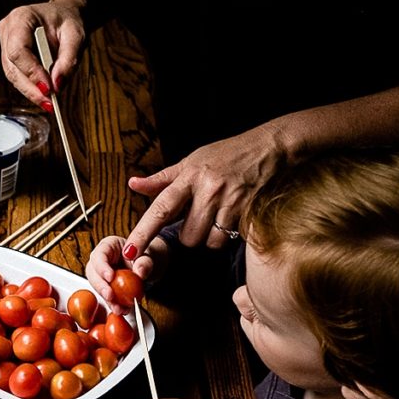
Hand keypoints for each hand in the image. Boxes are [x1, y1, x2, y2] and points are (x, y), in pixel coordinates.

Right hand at [0, 0, 86, 109]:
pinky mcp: (8, 54)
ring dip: (30, 91)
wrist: (63, 15)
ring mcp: (5, 42)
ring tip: (49, 103)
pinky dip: (30, 88)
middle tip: (50, 103)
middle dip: (31, 88)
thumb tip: (57, 85)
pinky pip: (16, 76)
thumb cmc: (68, 21)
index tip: (48, 89)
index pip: (18, 50)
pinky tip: (43, 95)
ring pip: (12, 75)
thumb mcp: (76, 37)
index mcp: (21, 17)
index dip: (31, 72)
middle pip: (12, 66)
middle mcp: (8, 29)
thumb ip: (68, 60)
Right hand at [85, 235, 166, 314]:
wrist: (147, 266)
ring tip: (119, 307)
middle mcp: (102, 260)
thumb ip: (144, 262)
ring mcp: (102, 275)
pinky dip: (115, 305)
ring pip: (98, 287)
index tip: (110, 276)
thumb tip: (139, 271)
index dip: (102, 267)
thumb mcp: (148, 256)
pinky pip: (107, 297)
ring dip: (108, 299)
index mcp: (109, 246)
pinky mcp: (107, 288)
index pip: (100, 255)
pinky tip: (122, 309)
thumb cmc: (144, 256)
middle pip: (93, 273)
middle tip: (110, 295)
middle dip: (101, 286)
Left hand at [123, 123, 288, 257]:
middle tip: (201, 216)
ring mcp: (231, 201)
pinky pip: (232, 239)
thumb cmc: (226, 155)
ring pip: (210, 241)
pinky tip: (234, 216)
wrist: (268, 148)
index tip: (130, 250)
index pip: (161, 208)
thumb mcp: (191, 161)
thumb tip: (133, 184)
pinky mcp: (249, 212)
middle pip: (188, 236)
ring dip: (212, 236)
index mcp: (189, 176)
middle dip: (192, 234)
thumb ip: (162, 179)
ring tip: (219, 215)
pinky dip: (231, 234)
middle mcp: (208, 189)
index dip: (143, 232)